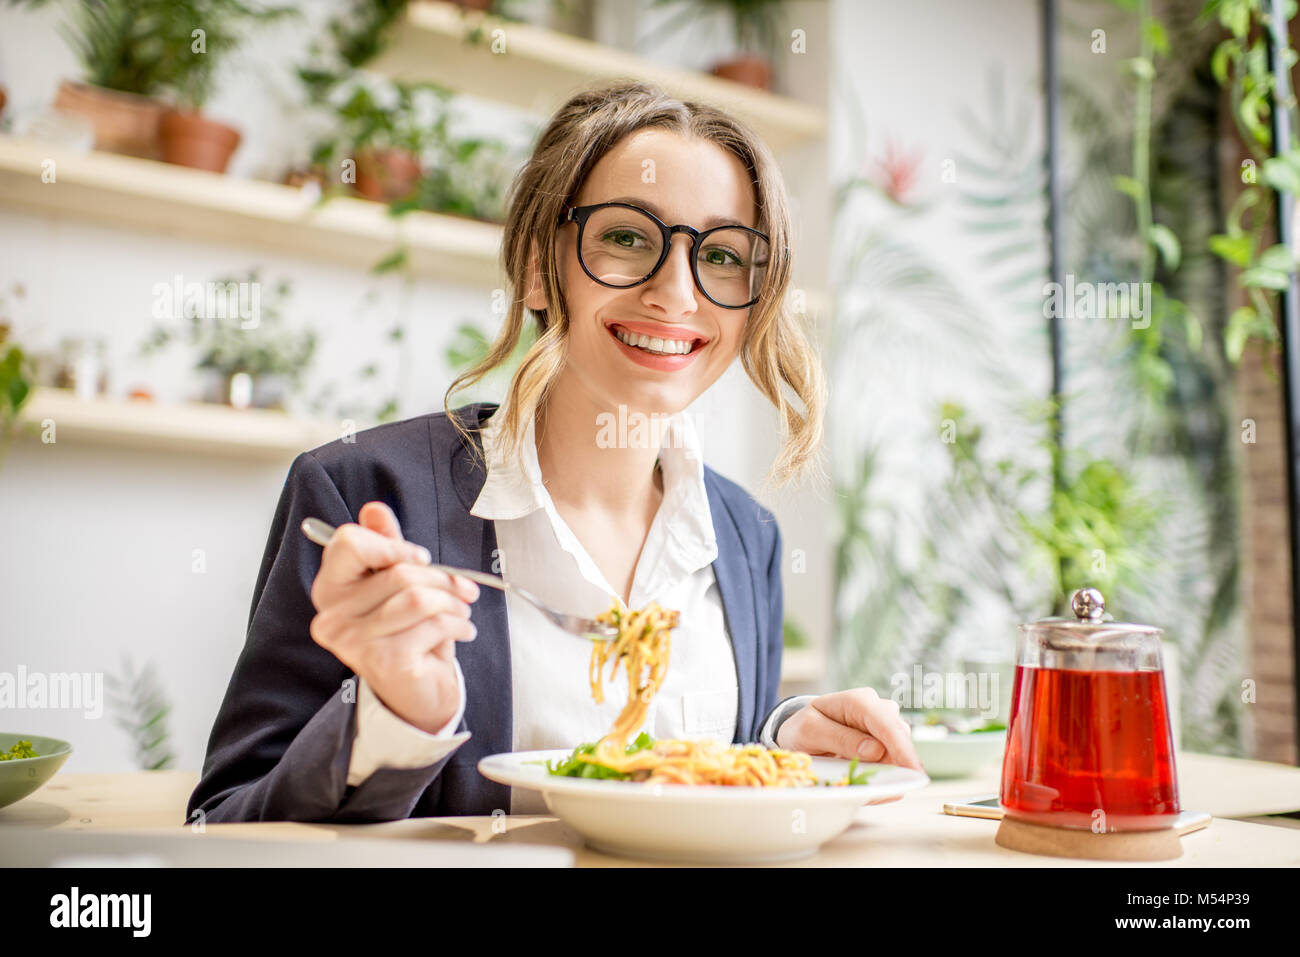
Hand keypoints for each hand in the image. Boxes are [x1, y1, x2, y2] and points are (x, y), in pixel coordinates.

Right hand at [308, 501, 479, 733]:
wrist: (416, 694)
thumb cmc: (406, 633)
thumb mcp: (396, 584)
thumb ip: (385, 545)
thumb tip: (374, 508)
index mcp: (329, 589)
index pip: (350, 543)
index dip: (394, 545)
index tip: (422, 558)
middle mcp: (332, 616)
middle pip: (398, 571)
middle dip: (442, 578)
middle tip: (463, 590)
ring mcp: (354, 642)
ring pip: (418, 598)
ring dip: (453, 602)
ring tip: (463, 611)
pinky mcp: (384, 662)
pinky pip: (433, 625)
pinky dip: (458, 624)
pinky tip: (463, 631)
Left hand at [776, 688, 923, 802]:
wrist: (803, 732)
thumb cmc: (804, 728)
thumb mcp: (810, 731)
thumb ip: (840, 738)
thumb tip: (876, 750)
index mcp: (859, 701)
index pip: (887, 724)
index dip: (902, 748)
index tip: (913, 772)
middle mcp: (878, 709)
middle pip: (899, 739)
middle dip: (889, 764)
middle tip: (860, 780)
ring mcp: (885, 726)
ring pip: (899, 753)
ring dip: (882, 771)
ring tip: (850, 774)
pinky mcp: (888, 743)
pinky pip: (894, 764)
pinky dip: (880, 776)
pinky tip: (860, 776)